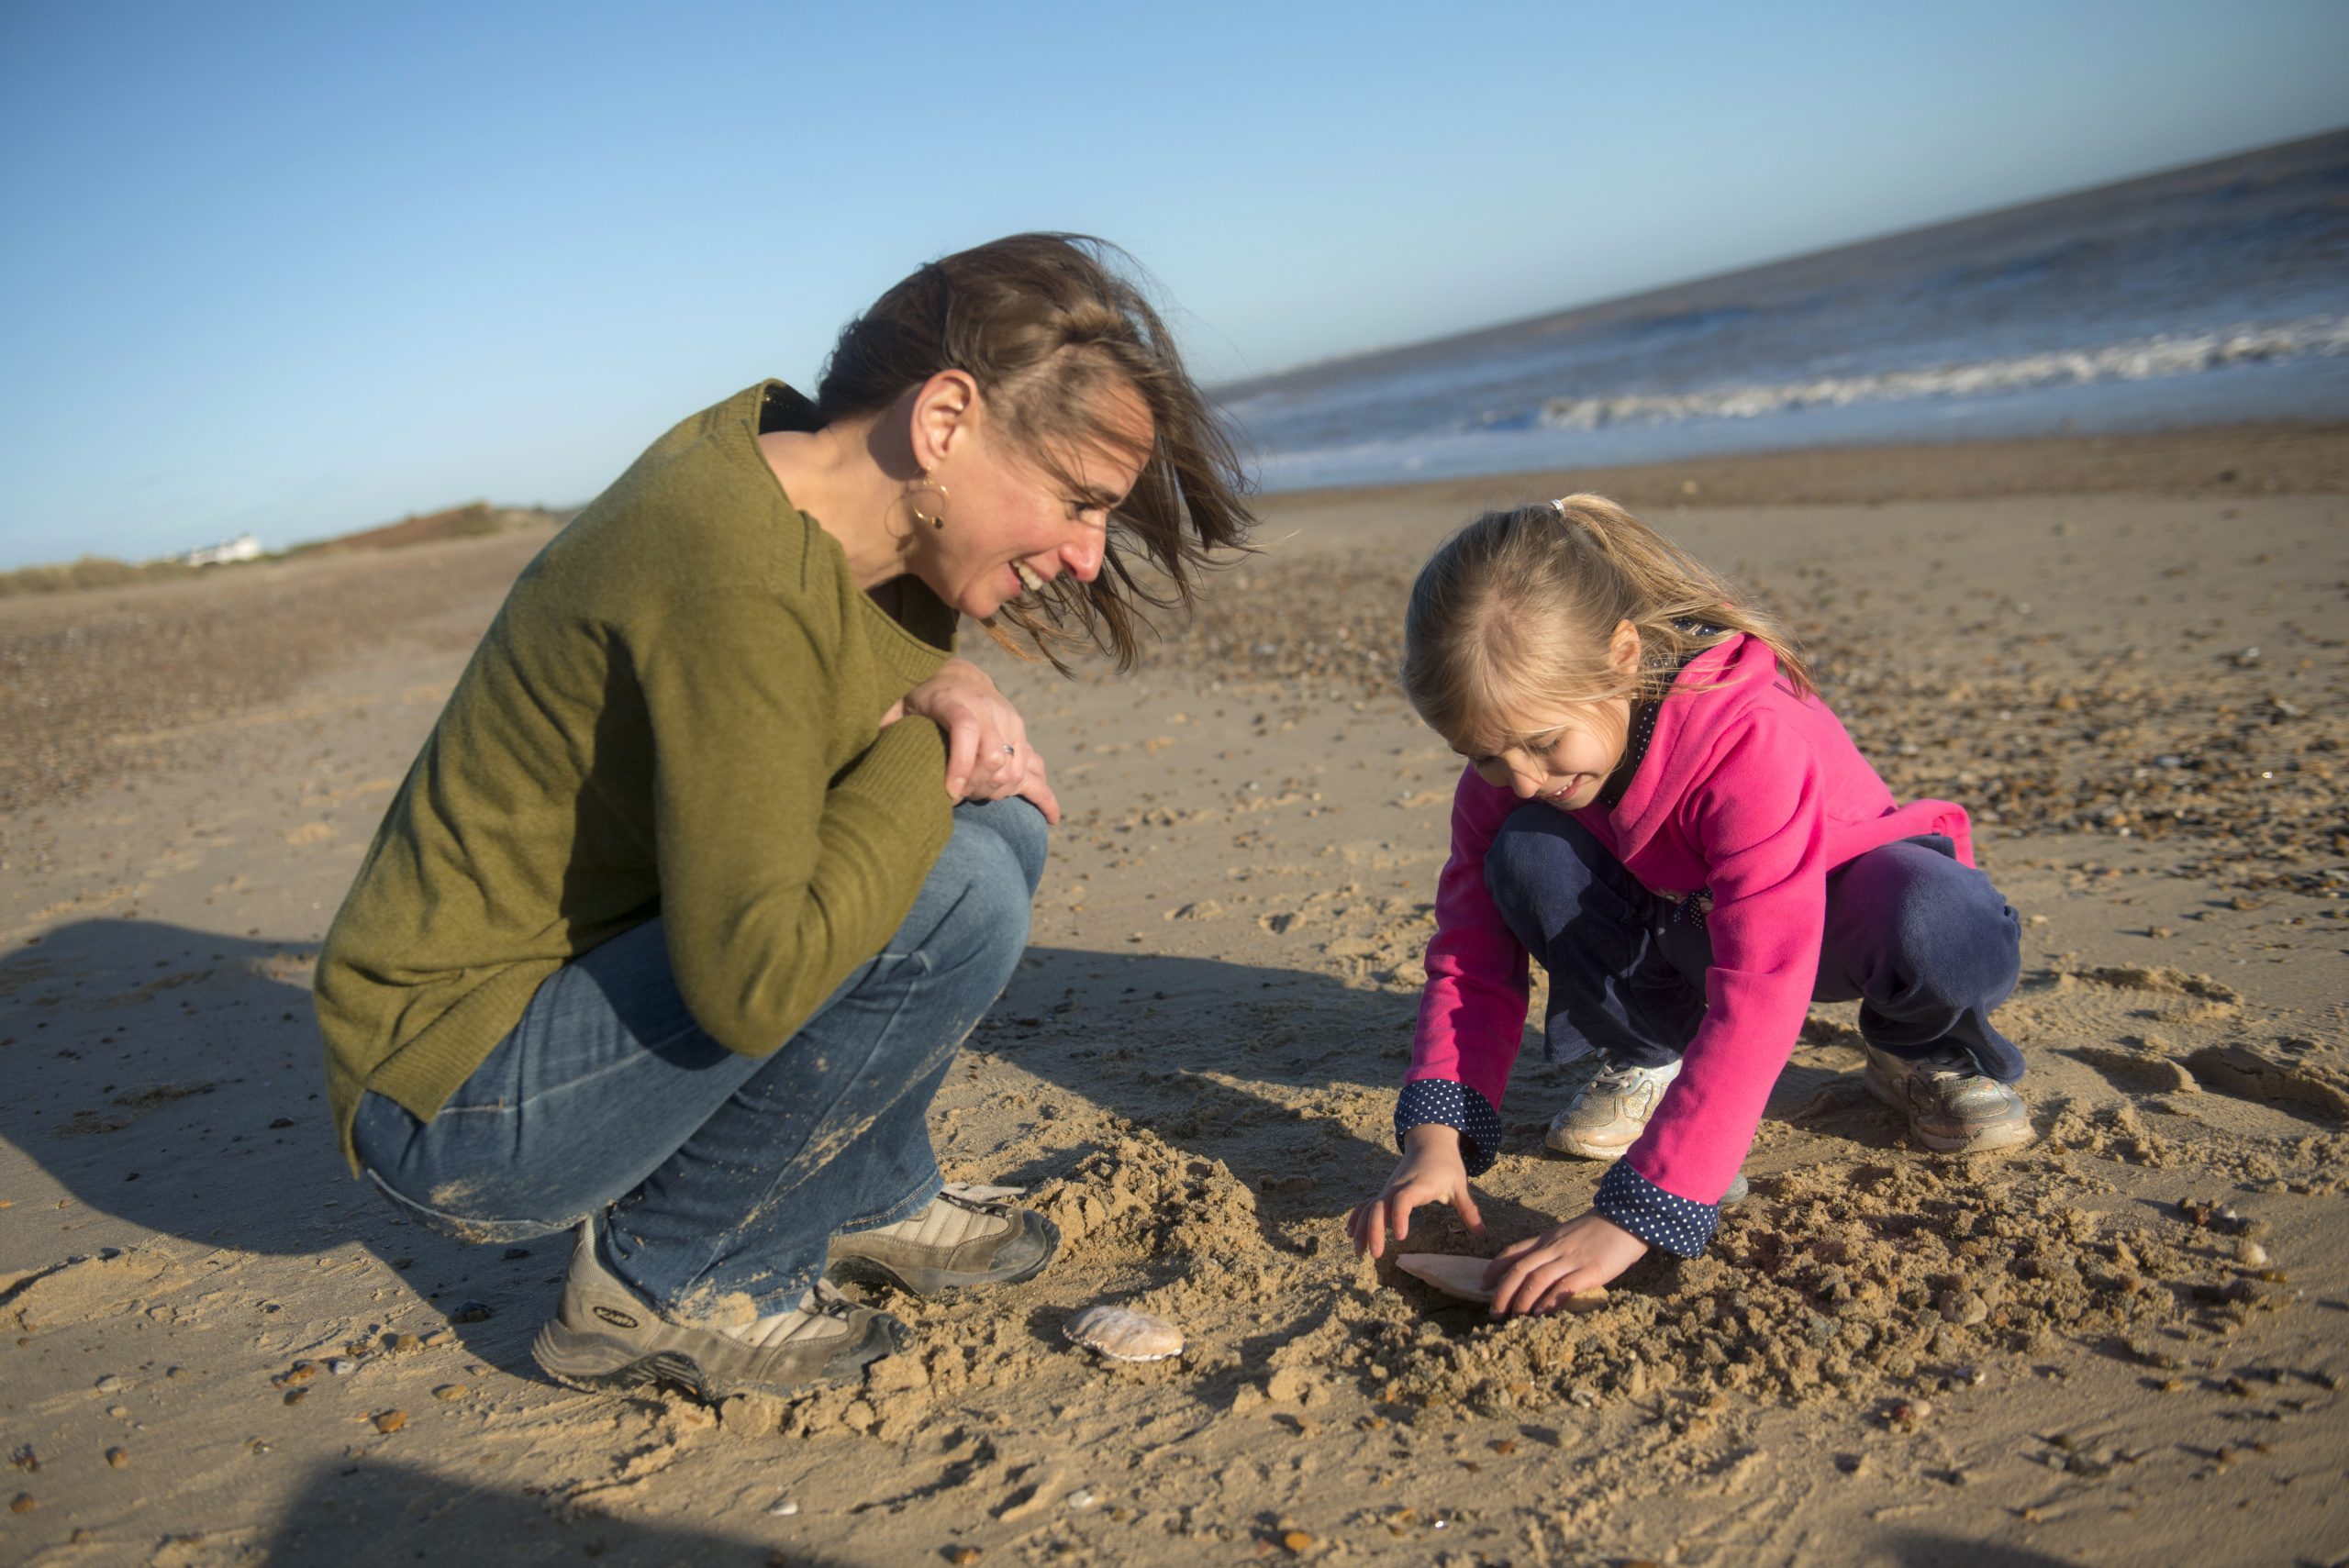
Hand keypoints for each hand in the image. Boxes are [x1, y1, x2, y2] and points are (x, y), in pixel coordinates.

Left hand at [900, 658, 1060, 822]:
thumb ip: (886, 726)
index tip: (949, 795)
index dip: (960, 766)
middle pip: (995, 758)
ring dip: (996, 792)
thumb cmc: (919, 697)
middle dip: (976, 787)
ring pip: (1015, 769)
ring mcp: (1010, 723)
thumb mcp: (897, 706)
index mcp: (956, 700)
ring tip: (976, 797)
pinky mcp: (1022, 735)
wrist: (956, 677)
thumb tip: (871, 752)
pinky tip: (1050, 818)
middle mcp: (989, 710)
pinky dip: (1040, 795)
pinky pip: (1036, 769)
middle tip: (956, 798)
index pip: (967, 730)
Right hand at [1346, 1123, 1486, 1259]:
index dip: (1399, 1216)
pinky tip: (1351, 1234)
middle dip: (1373, 1230)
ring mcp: (1388, 1189)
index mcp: (1418, 1185)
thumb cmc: (1446, 1165)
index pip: (1403, 1200)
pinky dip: (1357, 1218)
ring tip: (1359, 1251)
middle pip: (1378, 1206)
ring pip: (1368, 1207)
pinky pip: (1366, 1205)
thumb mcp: (1460, 1185)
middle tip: (1376, 1255)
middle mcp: (1398, 1187)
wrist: (1429, 1142)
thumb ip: (1469, 1210)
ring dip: (1361, 1228)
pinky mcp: (1384, 1192)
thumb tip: (1483, 1234)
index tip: (1400, 1237)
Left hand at [1481, 1209, 1647, 1316]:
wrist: (1627, 1217)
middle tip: (1494, 1312)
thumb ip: (1553, 1250)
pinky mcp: (1591, 1270)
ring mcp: (1571, 1259)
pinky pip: (1564, 1286)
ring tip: (1514, 1317)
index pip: (1513, 1252)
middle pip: (1519, 1269)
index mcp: (1547, 1239)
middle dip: (1503, 1292)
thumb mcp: (1568, 1234)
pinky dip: (1549, 1300)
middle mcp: (1554, 1249)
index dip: (1495, 1269)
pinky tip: (1541, 1313)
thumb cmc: (1599, 1229)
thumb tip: (1539, 1272)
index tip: (1482, 1285)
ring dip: (1522, 1300)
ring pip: (1537, 1279)